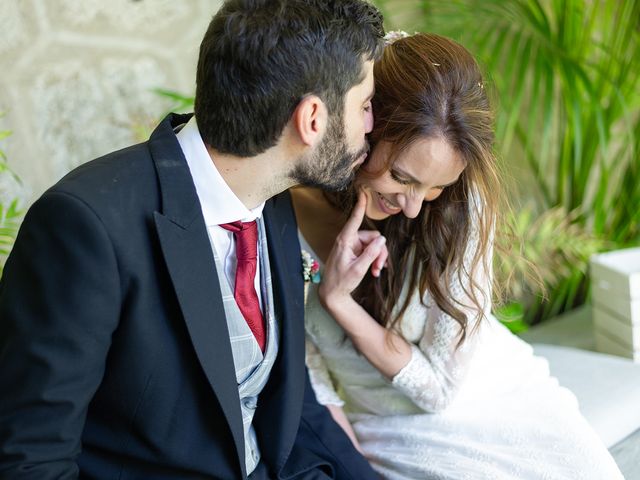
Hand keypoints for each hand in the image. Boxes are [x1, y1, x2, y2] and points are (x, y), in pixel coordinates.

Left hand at [318, 191, 387, 307]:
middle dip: (379, 252)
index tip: (363, 193)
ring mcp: (352, 246)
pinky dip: (374, 260)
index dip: (360, 207)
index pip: (354, 220)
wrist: (333, 293)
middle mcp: (348, 241)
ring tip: (376, 271)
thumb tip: (382, 239)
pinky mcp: (354, 252)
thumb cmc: (342, 282)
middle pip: (372, 238)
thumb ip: (371, 254)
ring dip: (377, 258)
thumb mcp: (359, 269)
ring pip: (373, 245)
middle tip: (380, 267)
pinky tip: (374, 271)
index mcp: (345, 241)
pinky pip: (369, 251)